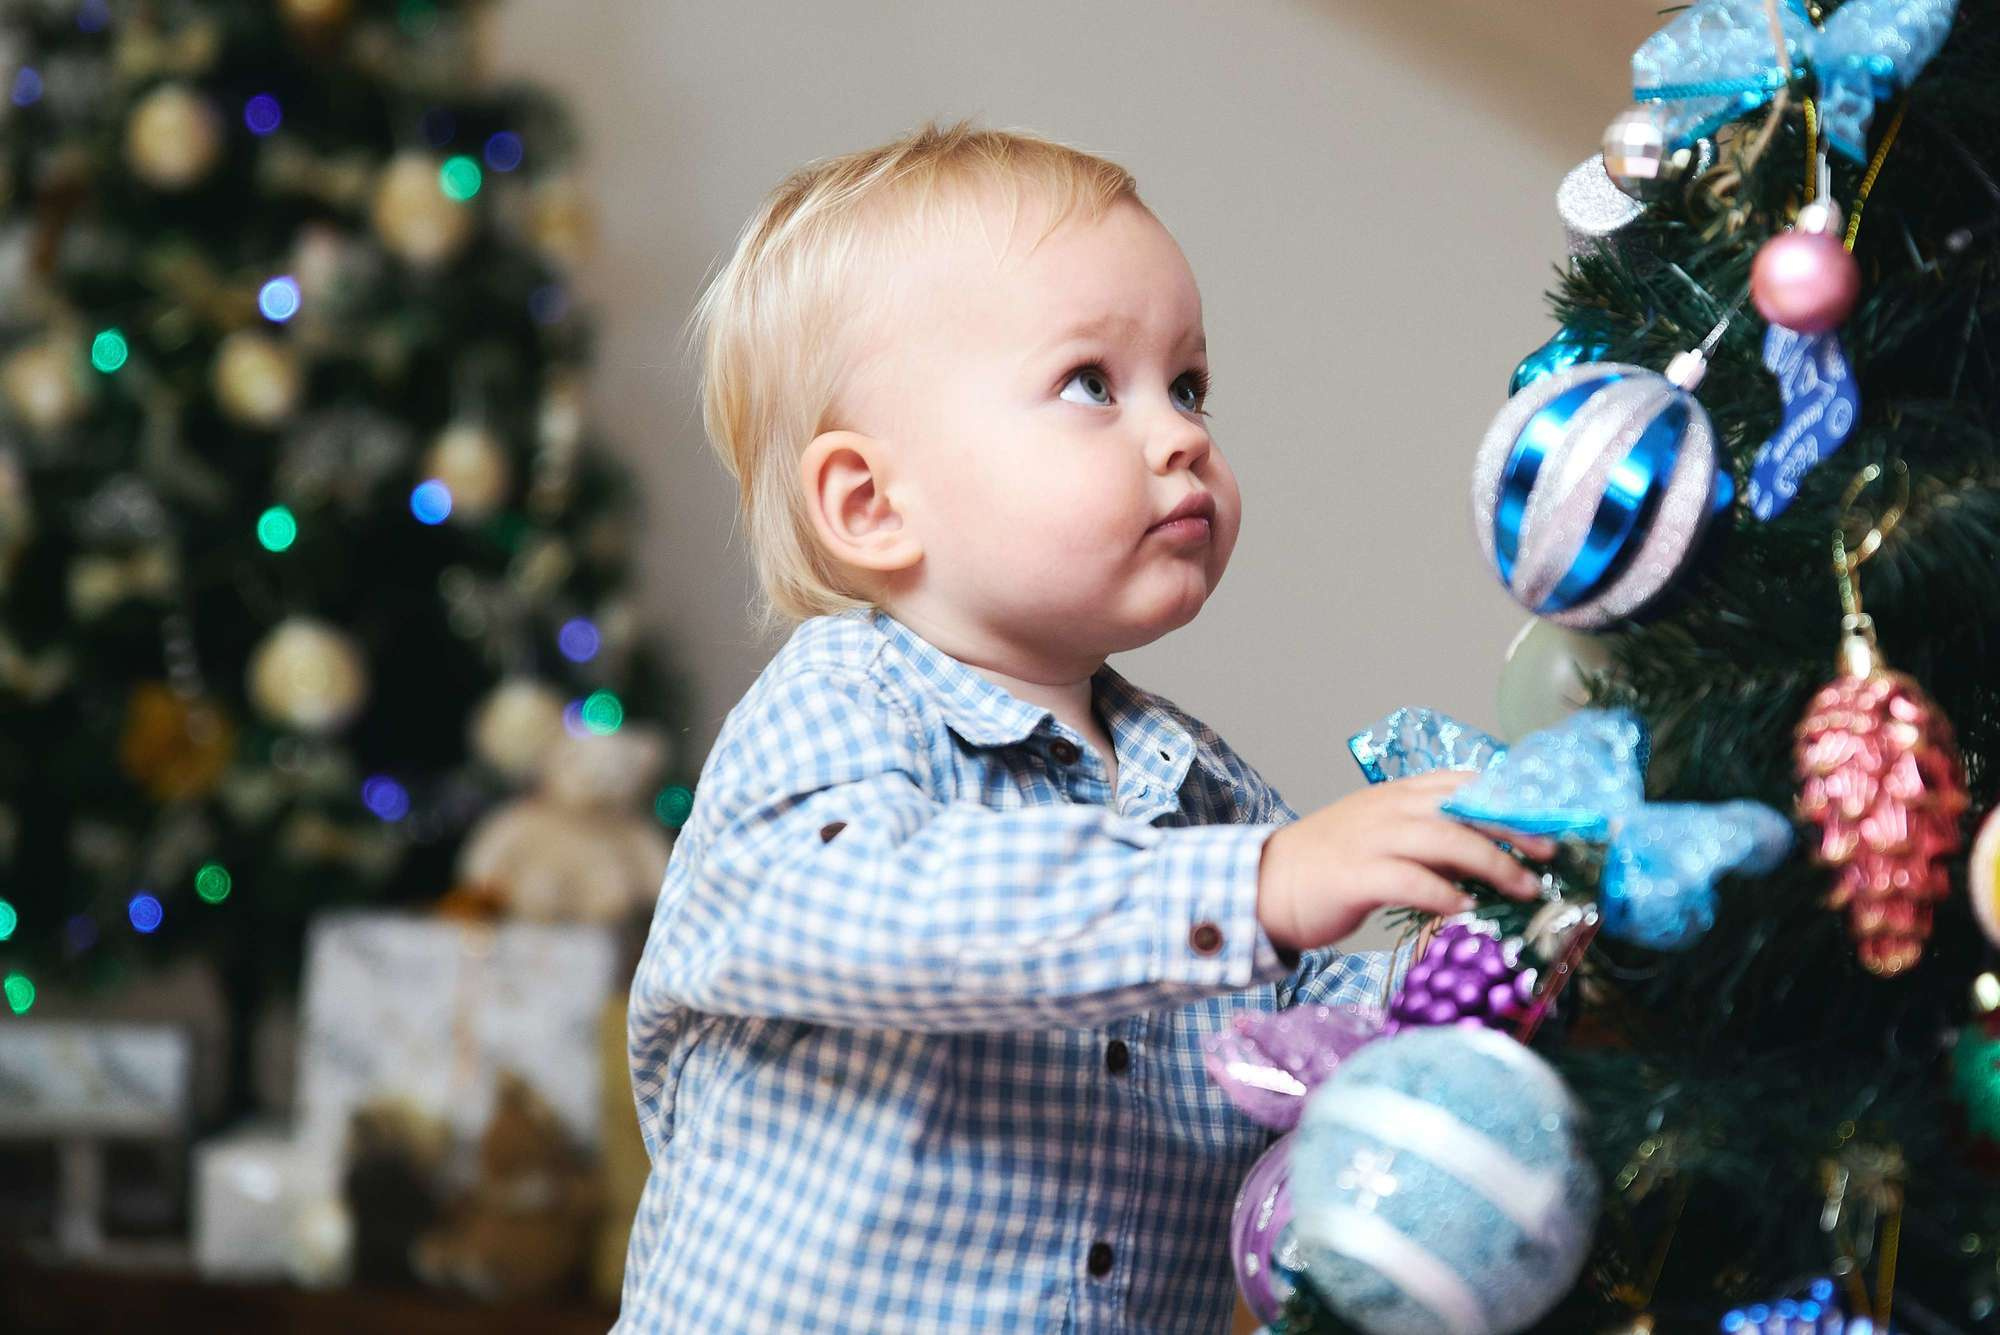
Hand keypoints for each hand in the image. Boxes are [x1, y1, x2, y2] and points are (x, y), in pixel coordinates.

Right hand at [1254, 771, 1553, 953]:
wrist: (1264, 884)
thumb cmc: (1329, 867)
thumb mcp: (1384, 839)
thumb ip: (1430, 842)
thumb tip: (1487, 859)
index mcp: (1397, 795)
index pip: (1464, 784)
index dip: (1509, 800)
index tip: (1548, 821)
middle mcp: (1389, 809)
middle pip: (1464, 809)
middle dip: (1514, 830)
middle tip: (1550, 854)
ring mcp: (1371, 839)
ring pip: (1445, 839)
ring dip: (1493, 863)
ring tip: (1525, 888)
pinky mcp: (1355, 875)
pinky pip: (1410, 880)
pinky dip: (1444, 894)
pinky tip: (1466, 911)